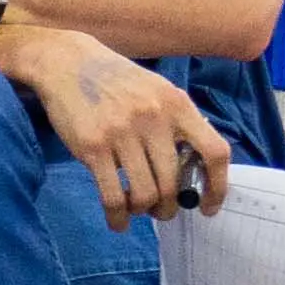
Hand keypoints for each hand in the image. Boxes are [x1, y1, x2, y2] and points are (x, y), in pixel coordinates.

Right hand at [13, 29, 230, 223]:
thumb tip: (196, 168)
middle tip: (161, 210)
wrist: (67, 63)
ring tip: (137, 208)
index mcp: (177, 104)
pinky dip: (118, 217)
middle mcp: (154, 118)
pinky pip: (113, 197)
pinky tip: (118, 221)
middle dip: (169, 207)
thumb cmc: (116, 81)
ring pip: (145, 194)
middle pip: (174, 183)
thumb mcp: (157, 90)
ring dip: (144, 210)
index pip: (214, 151)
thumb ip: (178, 122)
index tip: (208, 205)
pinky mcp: (93, 147)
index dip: (217, 186)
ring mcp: (122, 133)